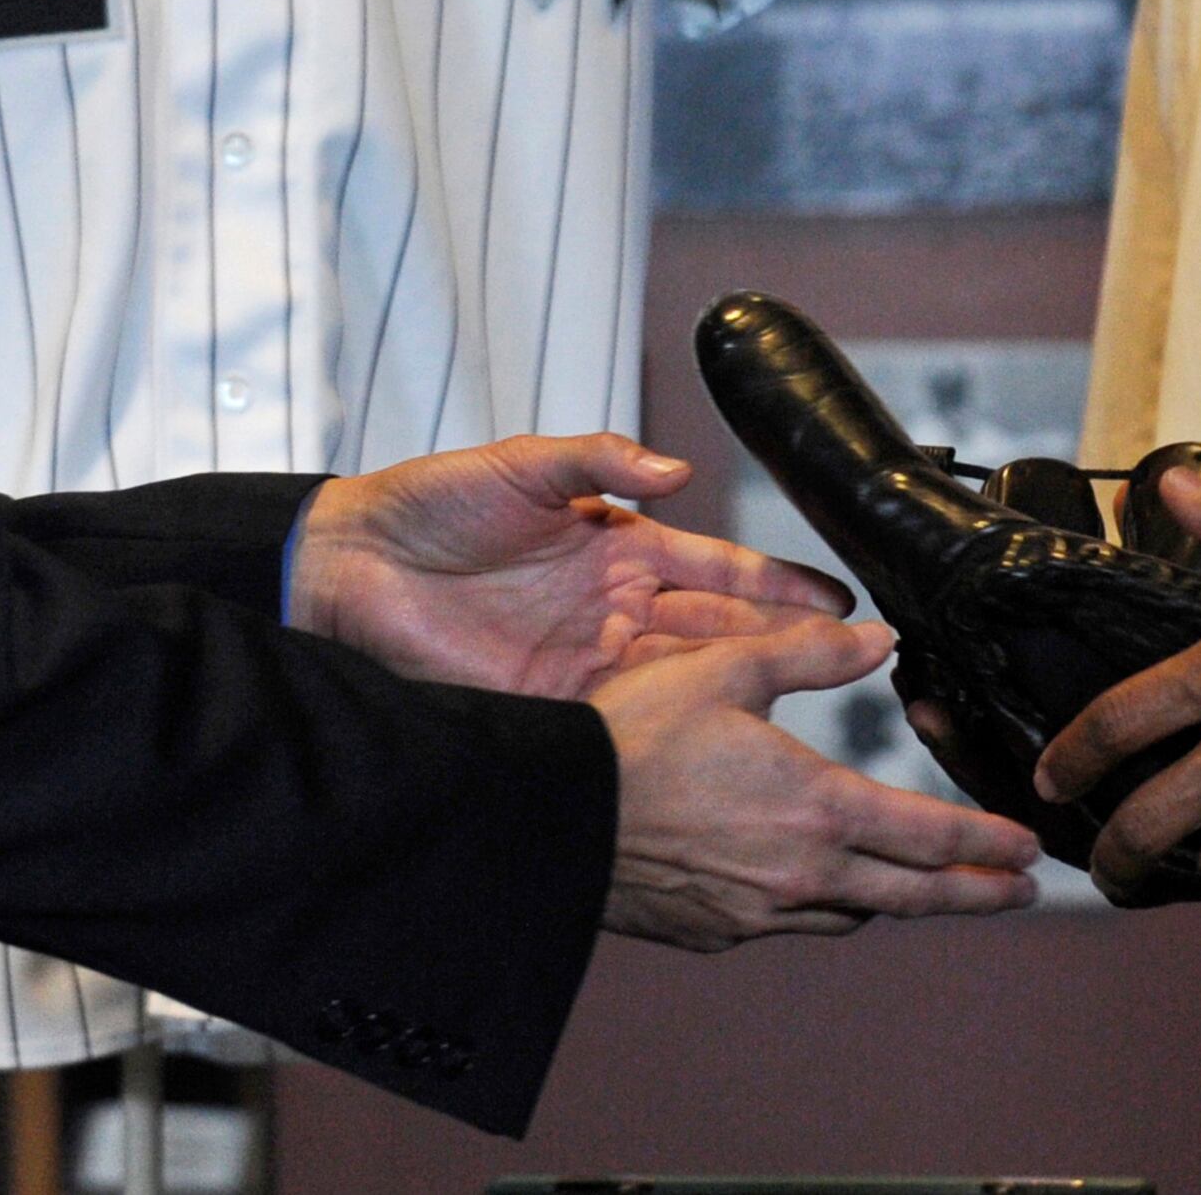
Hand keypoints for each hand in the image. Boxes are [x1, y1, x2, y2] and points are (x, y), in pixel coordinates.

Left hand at [289, 432, 849, 700]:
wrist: (348, 565)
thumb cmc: (430, 502)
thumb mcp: (524, 463)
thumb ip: (602, 458)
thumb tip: (677, 467)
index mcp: (618, 545)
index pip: (717, 569)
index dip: (777, 584)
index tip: (837, 601)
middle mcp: (615, 607)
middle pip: (718, 632)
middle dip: (784, 645)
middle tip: (852, 663)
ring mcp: (588, 660)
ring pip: (685, 681)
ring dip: (742, 693)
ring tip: (806, 708)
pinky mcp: (552, 704)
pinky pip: (627, 719)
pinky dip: (673, 731)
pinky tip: (720, 743)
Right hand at [596, 617, 1041, 948]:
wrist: (551, 821)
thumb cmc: (632, 739)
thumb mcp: (724, 667)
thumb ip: (810, 651)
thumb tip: (879, 638)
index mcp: (816, 807)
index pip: (930, 836)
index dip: (986, 844)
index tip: (1027, 850)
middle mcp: (801, 873)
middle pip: (913, 893)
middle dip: (975, 892)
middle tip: (1019, 891)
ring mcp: (759, 911)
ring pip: (854, 914)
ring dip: (901, 902)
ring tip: (927, 889)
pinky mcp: (718, 931)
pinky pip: (794, 923)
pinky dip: (827, 908)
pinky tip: (822, 891)